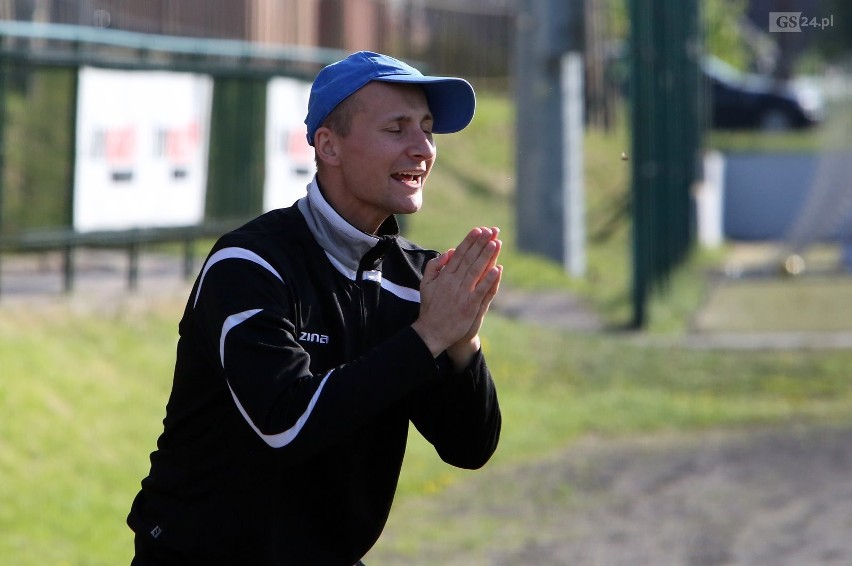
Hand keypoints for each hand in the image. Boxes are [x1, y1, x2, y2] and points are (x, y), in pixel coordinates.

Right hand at [412, 227, 502, 366]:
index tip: (478, 230)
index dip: (469, 242)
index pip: (459, 254)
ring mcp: (462, 294)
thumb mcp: (425, 284)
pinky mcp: (469, 306)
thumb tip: (448, 252)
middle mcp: (453, 282)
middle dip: (481, 244)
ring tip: (496, 243)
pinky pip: (481, 291)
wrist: (432, 331)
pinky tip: (497, 269)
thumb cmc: (430, 307)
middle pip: (469, 259)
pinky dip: (489, 280)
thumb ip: (434, 266)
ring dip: (486, 257)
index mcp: (444, 276)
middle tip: (491, 231)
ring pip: (476, 271)